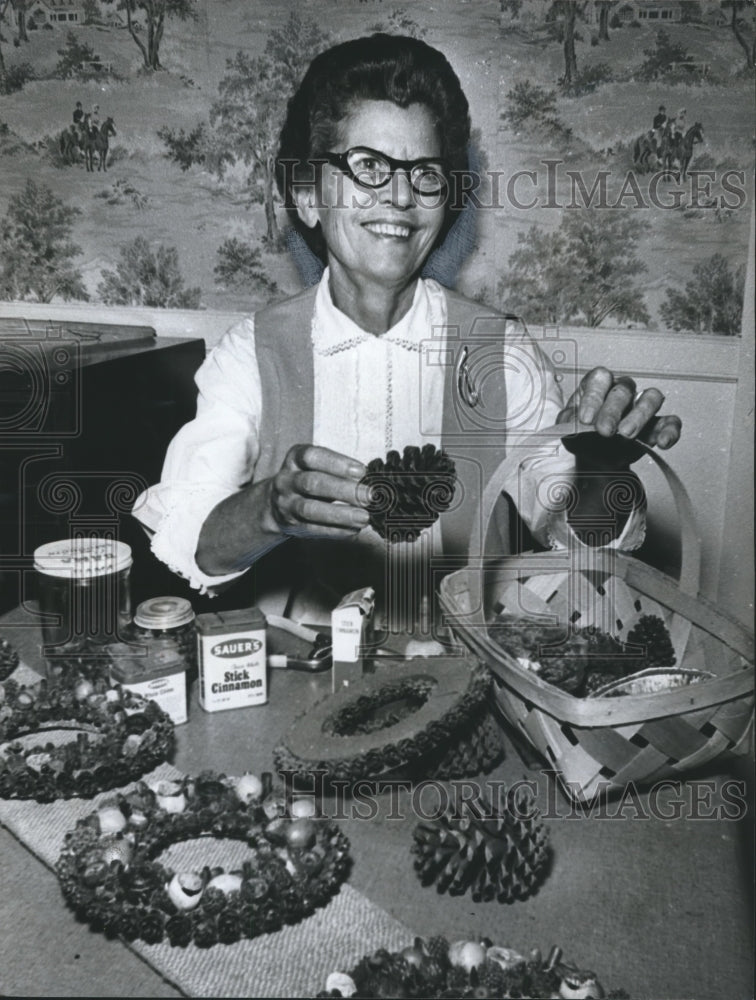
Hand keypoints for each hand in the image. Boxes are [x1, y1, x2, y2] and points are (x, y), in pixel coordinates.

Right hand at [267, 444, 370, 538]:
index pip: (312, 456)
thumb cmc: (308, 480)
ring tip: (364, 517)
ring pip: (310, 509)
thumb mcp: (316, 467)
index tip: (361, 472)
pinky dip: (336, 530)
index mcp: (295, 459)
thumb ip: (338, 471)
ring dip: (340, 514)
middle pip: (312, 483)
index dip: (337, 463)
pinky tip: (354, 529)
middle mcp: (287, 480)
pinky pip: (313, 529)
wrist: (277, 503)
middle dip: (343, 490)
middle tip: (369, 496)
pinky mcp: (291, 524)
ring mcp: (286, 504)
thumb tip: (369, 482)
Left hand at [558, 368, 680, 466]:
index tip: (586, 420)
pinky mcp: (657, 424)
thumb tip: (573, 422)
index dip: (593, 396)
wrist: (596, 458)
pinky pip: (670, 421)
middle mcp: (622, 392)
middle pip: (623, 389)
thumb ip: (568, 422)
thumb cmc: (583, 436)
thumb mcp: (568, 429)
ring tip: (626, 435)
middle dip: (613, 411)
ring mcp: (641, 406)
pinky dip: (669, 431)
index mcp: (598, 387)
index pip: (599, 378)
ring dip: (640, 415)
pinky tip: (662, 442)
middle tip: (604, 431)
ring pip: (651, 398)